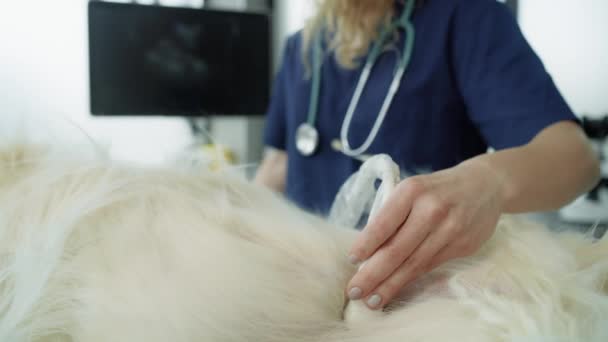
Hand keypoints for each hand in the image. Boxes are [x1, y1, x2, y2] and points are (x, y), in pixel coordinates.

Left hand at [346, 158, 505, 308]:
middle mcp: (431, 209)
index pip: (384, 222)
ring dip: (390, 285)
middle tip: (354, 291)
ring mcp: (450, 229)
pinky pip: (430, 267)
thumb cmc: (436, 190)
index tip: (351, 260)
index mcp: (412, 190)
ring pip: (414, 264)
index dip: (366, 244)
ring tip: (372, 301)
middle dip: (372, 274)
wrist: (485, 186)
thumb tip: (367, 253)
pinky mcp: (463, 246)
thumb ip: (393, 215)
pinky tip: (396, 289)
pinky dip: (410, 281)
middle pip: (397, 249)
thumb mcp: (412, 190)